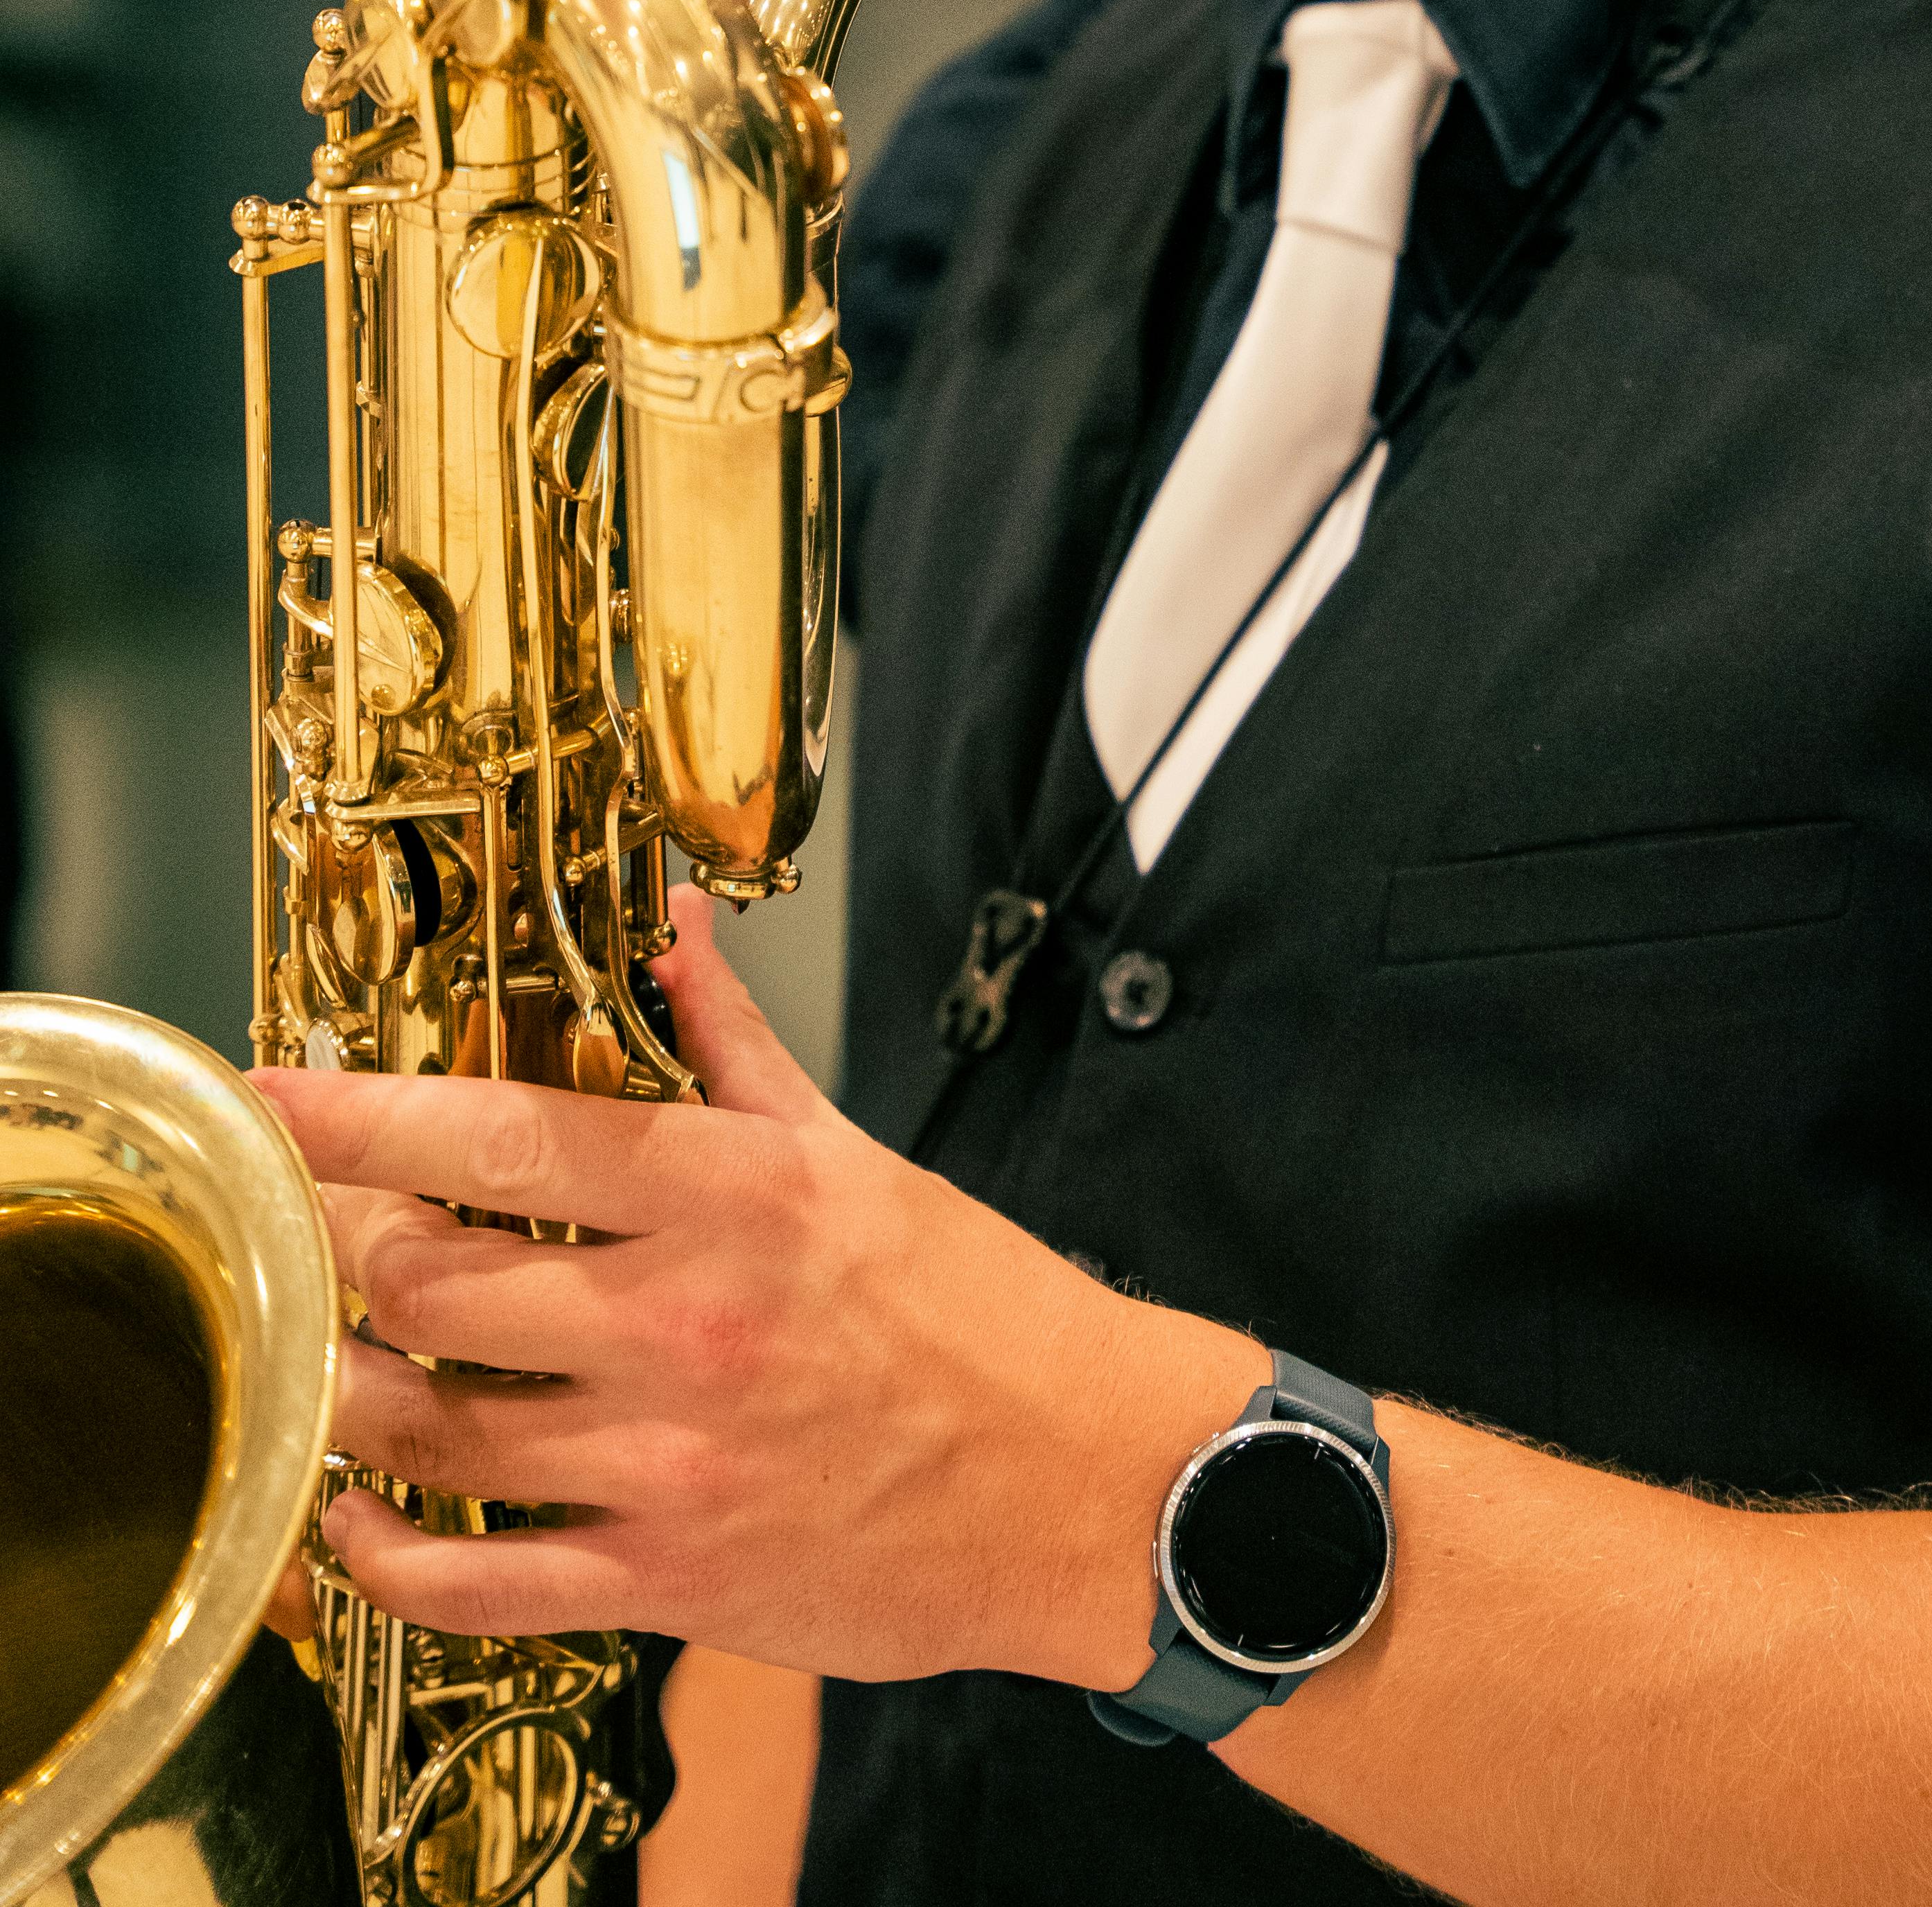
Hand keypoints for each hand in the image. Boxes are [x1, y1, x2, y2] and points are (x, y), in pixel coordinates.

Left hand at [250, 890, 1251, 1680]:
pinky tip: (357, 1524)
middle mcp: (683, 1322)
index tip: (270, 1098)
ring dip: (347, 1391)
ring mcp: (667, 1460)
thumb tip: (670, 931)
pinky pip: (481, 1586)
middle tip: (310, 1232)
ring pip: (433, 1428)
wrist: (1077, 1483)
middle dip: (343, 1250)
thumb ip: (733, 1044)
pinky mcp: (669, 1578)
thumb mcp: (852, 1151)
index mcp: (731, 1197)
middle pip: (431, 1280)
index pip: (500, 1136)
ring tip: (315, 1360)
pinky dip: (391, 1561)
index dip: (359, 1117)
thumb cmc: (974, 1311)